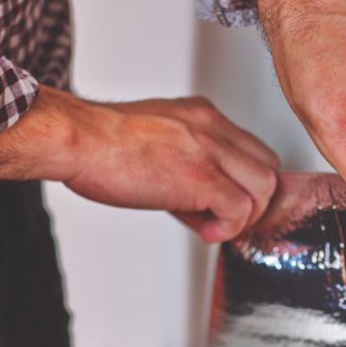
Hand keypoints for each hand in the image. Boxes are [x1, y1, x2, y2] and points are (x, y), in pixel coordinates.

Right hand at [0, 86, 279, 242]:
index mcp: (202, 116)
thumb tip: (200, 202)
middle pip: (268, 168)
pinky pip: (240, 209)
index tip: (224, 203)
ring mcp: (210, 151)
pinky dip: (227, 228)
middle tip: (222, 218)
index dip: (245, 183)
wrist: (77, 140)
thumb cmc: (101, 145)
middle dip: (252, 201)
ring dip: (242, 217)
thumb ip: (186, 160)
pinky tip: (204, 231)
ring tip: (210, 225)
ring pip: (264, 189)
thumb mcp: (156, 139)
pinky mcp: (200, 177)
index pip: (252, 151)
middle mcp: (212, 128)